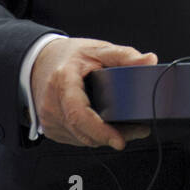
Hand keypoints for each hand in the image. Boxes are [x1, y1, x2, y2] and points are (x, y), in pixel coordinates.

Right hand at [31, 37, 157, 148]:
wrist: (40, 61)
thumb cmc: (70, 56)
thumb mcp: (99, 50)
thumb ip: (125, 55)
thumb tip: (149, 60)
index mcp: (63, 82)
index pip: (79, 113)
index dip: (100, 130)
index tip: (119, 140)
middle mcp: (52, 104)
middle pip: (84, 131)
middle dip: (113, 135)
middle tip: (138, 130)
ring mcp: (49, 119)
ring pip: (82, 139)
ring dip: (105, 137)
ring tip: (128, 127)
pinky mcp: (51, 129)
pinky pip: (77, 138)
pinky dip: (94, 135)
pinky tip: (107, 126)